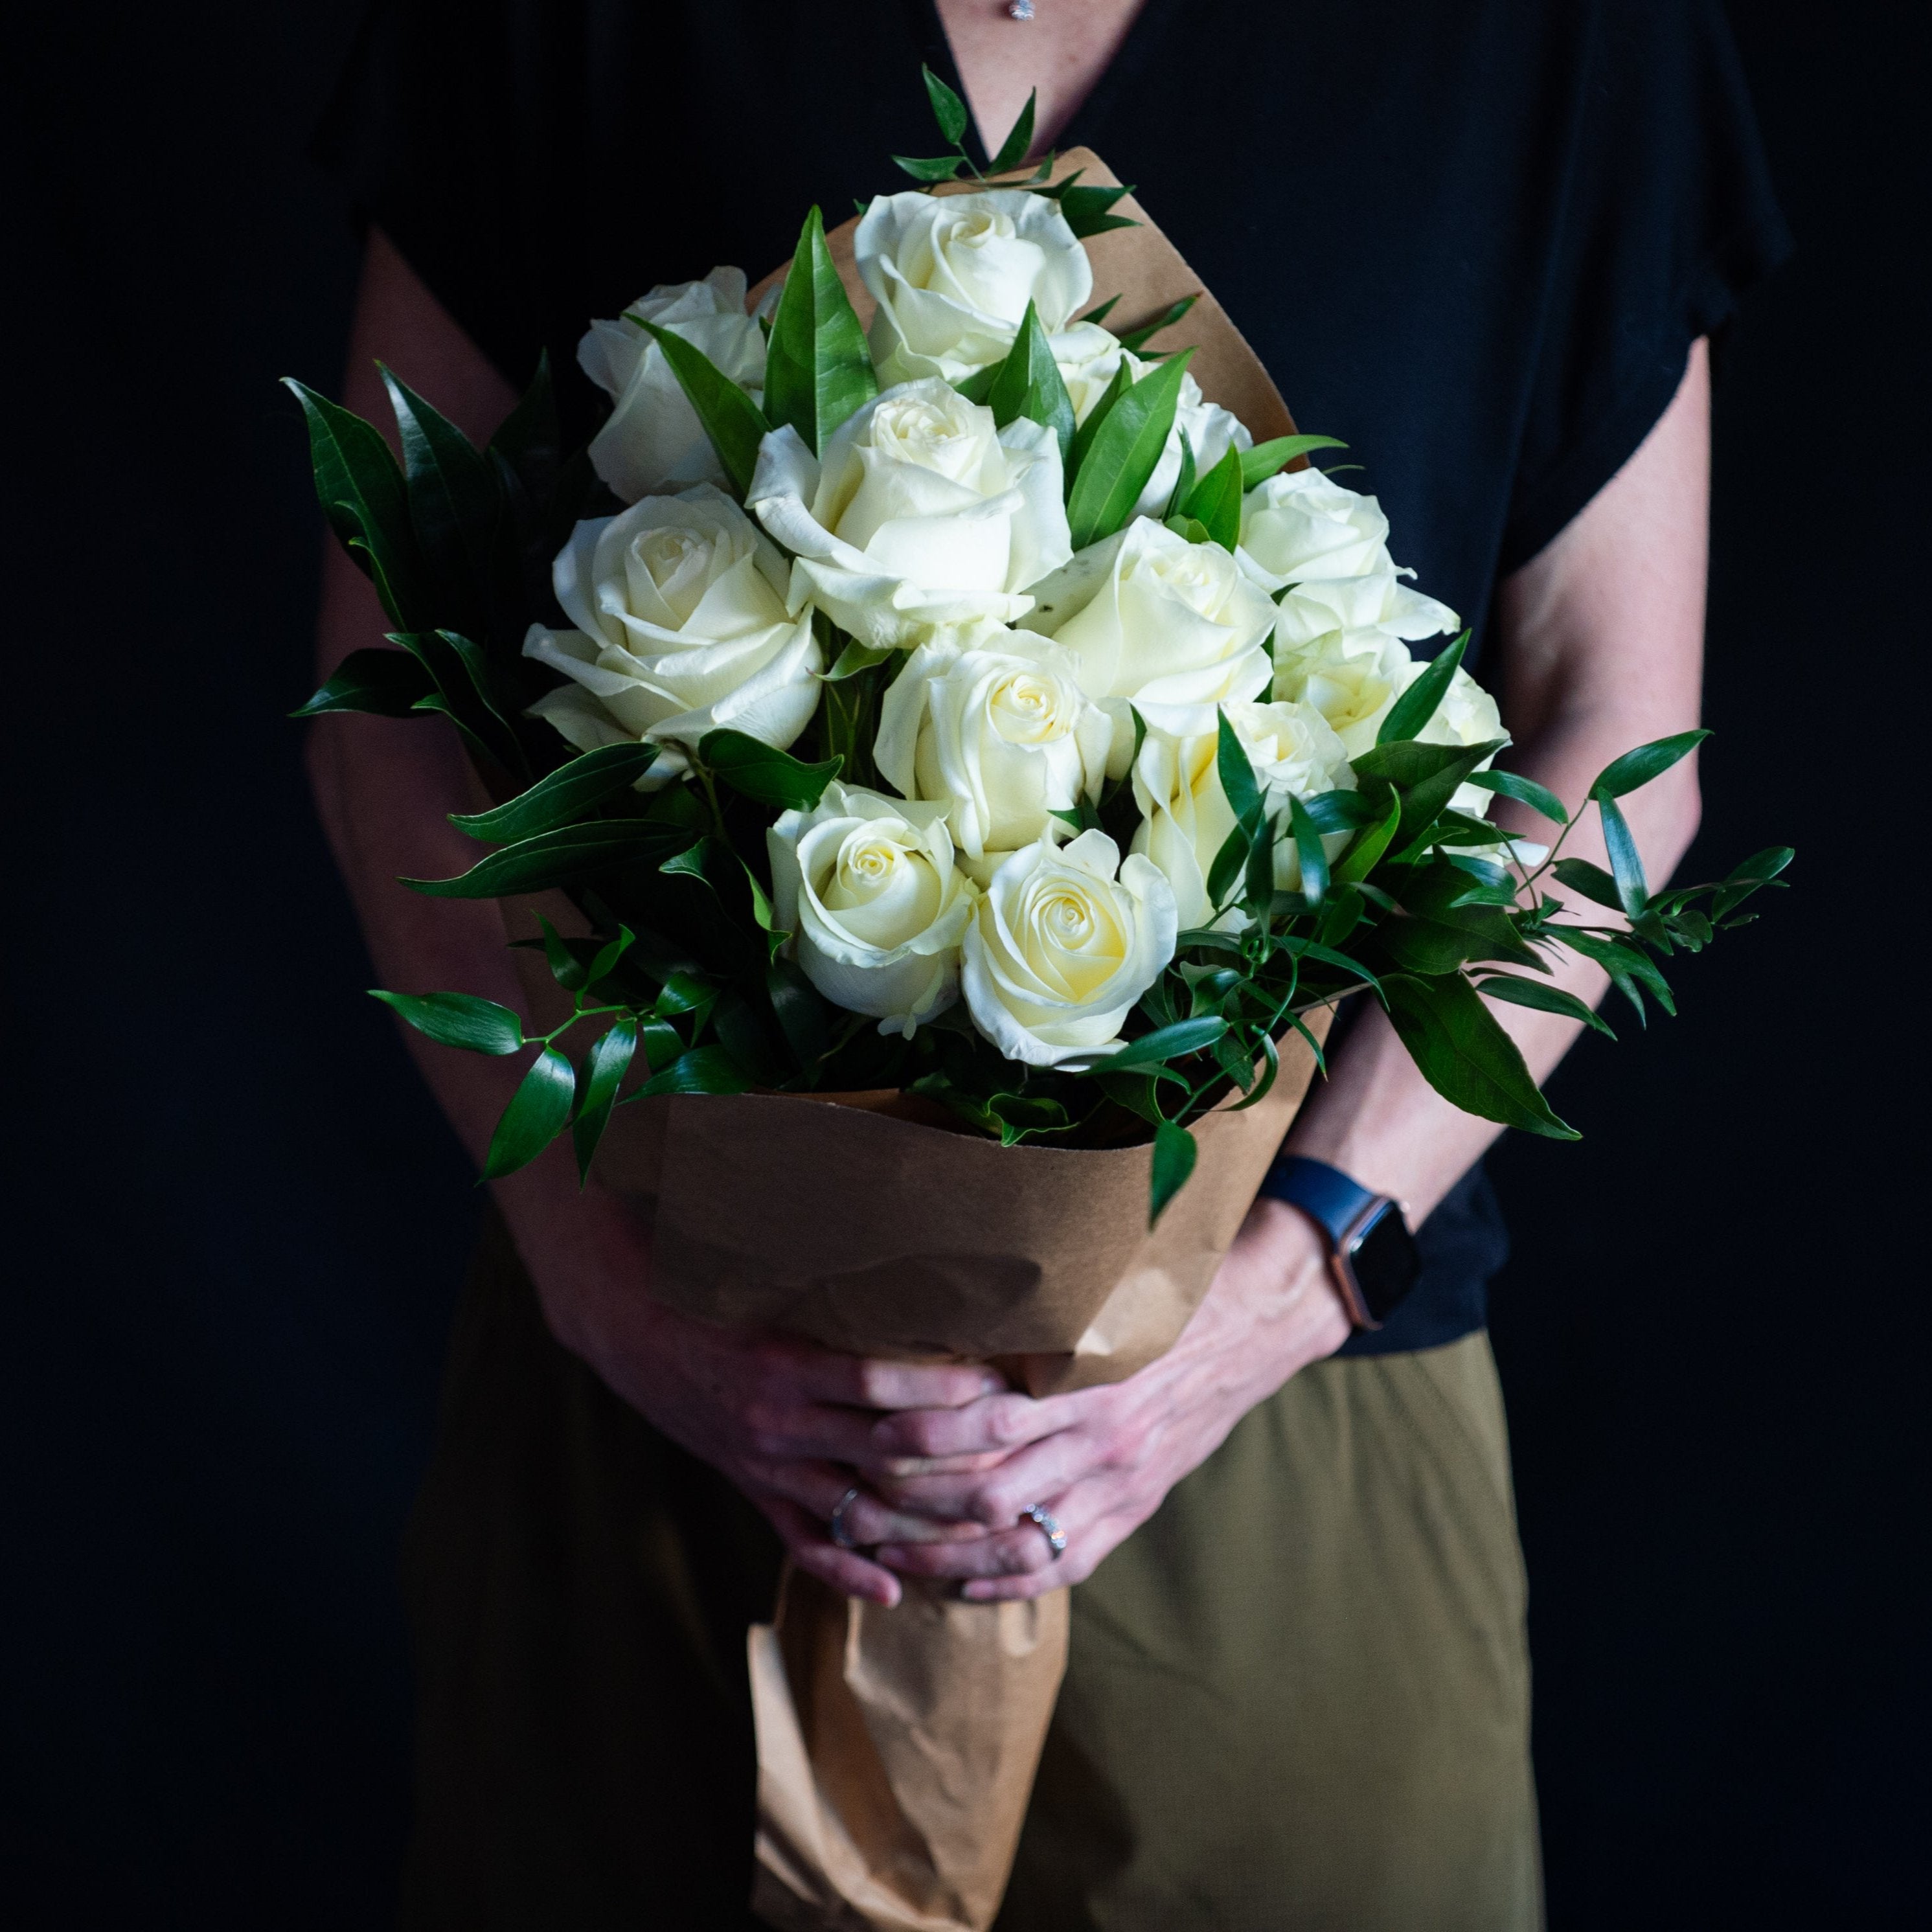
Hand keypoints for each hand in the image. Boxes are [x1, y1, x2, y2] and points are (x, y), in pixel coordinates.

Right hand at [504, 1176, 1005, 1606]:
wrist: (632, 1325)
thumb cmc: (715, 1289)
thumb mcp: (775, 1281)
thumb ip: (842, 1287)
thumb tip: (922, 1266)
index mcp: (786, 1360)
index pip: (878, 1382)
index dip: (942, 1389)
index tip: (1001, 1383)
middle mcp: (779, 1419)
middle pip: (881, 1453)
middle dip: (953, 1464)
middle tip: (1019, 1464)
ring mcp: (765, 1461)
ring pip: (853, 1508)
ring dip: (918, 1525)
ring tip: (984, 1532)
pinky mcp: (752, 1486)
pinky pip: (803, 1540)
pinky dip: (848, 1569)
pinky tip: (894, 1589)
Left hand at [863, 1199, 1351, 1599]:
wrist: (1255, 1325)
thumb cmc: (1166, 1295)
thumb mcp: (1100, 1296)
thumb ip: (1030, 1317)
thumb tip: (939, 1308)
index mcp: (1085, 1376)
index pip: (983, 1415)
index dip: (919, 1429)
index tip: (865, 1429)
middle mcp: (1101, 1437)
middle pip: (986, 1489)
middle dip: (912, 1504)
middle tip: (852, 1501)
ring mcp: (1122, 1481)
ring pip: (1017, 1541)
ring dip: (945, 1554)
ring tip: (887, 1551)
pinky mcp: (1137, 1508)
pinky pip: (1065, 1564)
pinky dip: (1008, 1583)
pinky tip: (962, 1587)